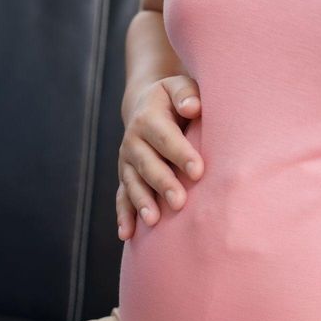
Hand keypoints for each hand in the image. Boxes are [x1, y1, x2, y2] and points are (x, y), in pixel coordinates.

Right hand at [116, 75, 203, 239]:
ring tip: (153, 221)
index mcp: (149, 117)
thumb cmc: (175, 99)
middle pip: (147, 164)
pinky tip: (126, 234)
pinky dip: (123, 215)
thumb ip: (187, 94)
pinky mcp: (125, 176)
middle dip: (163, 183)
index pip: (165, 137)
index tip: (198, 171)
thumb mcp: (179, 87)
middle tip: (179, 202)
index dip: (180, 153)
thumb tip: (192, 107)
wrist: (146, 105)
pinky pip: (121, 196)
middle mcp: (133, 140)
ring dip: (141, 202)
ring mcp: (126, 160)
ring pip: (132, 183)